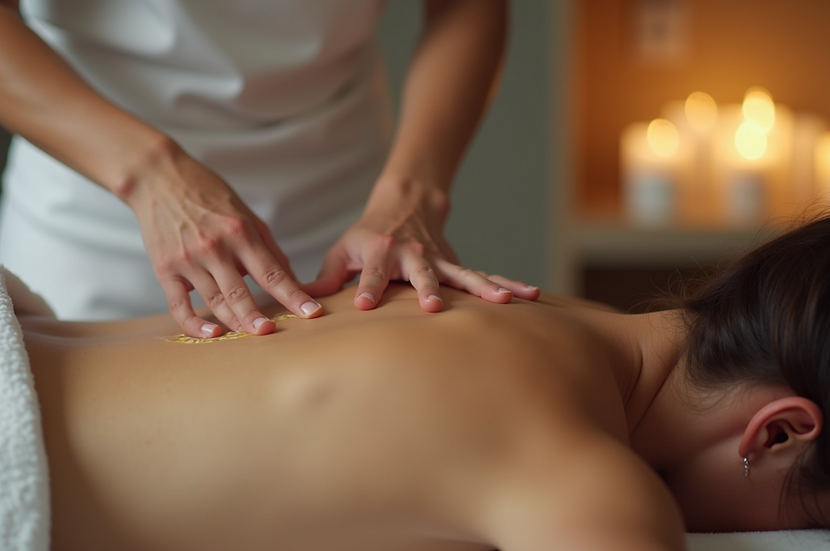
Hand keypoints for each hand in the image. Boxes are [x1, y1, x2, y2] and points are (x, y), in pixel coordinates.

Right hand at [126, 144, 323, 337]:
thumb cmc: (208, 195)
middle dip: (257, 317)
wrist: (159, 179)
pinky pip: (180, 305)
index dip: (293, 295)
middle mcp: (214, 247)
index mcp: (240, 232)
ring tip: (250, 335)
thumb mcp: (246, 214)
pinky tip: (212, 334)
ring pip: (214, 300)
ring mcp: (188, 259)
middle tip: (272, 333)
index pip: (272, 273)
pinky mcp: (165, 269)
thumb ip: (269, 248)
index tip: (310, 313)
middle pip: (240, 292)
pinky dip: (194, 324)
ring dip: (233, 322)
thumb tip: (291, 280)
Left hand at [303, 184, 538, 310]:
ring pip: (463, 275)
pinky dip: (507, 283)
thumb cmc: (366, 235)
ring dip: (484, 288)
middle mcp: (412, 255)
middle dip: (427, 290)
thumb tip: (298, 307)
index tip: (363, 306)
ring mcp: (439, 259)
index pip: (370, 273)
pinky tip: (531, 295)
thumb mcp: (341, 250)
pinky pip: (484, 275)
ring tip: (505, 303)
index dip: (366, 287)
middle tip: (433, 308)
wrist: (406, 201)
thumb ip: (323, 279)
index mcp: (380, 252)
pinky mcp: (457, 264)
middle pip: (422, 274)